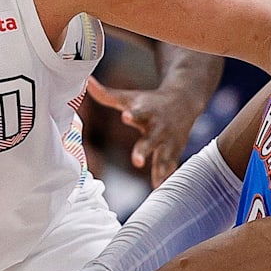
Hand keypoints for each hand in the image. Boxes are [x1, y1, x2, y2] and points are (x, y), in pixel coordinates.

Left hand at [86, 78, 202, 186]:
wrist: (184, 101)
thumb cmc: (149, 101)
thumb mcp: (129, 97)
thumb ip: (106, 95)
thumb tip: (86, 82)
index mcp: (146, 111)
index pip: (138, 112)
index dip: (132, 115)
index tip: (126, 116)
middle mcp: (158, 127)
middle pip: (151, 139)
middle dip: (145, 150)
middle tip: (137, 161)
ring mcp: (168, 140)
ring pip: (164, 156)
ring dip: (160, 168)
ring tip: (156, 182)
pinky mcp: (175, 151)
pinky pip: (171, 166)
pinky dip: (167, 176)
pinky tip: (160, 188)